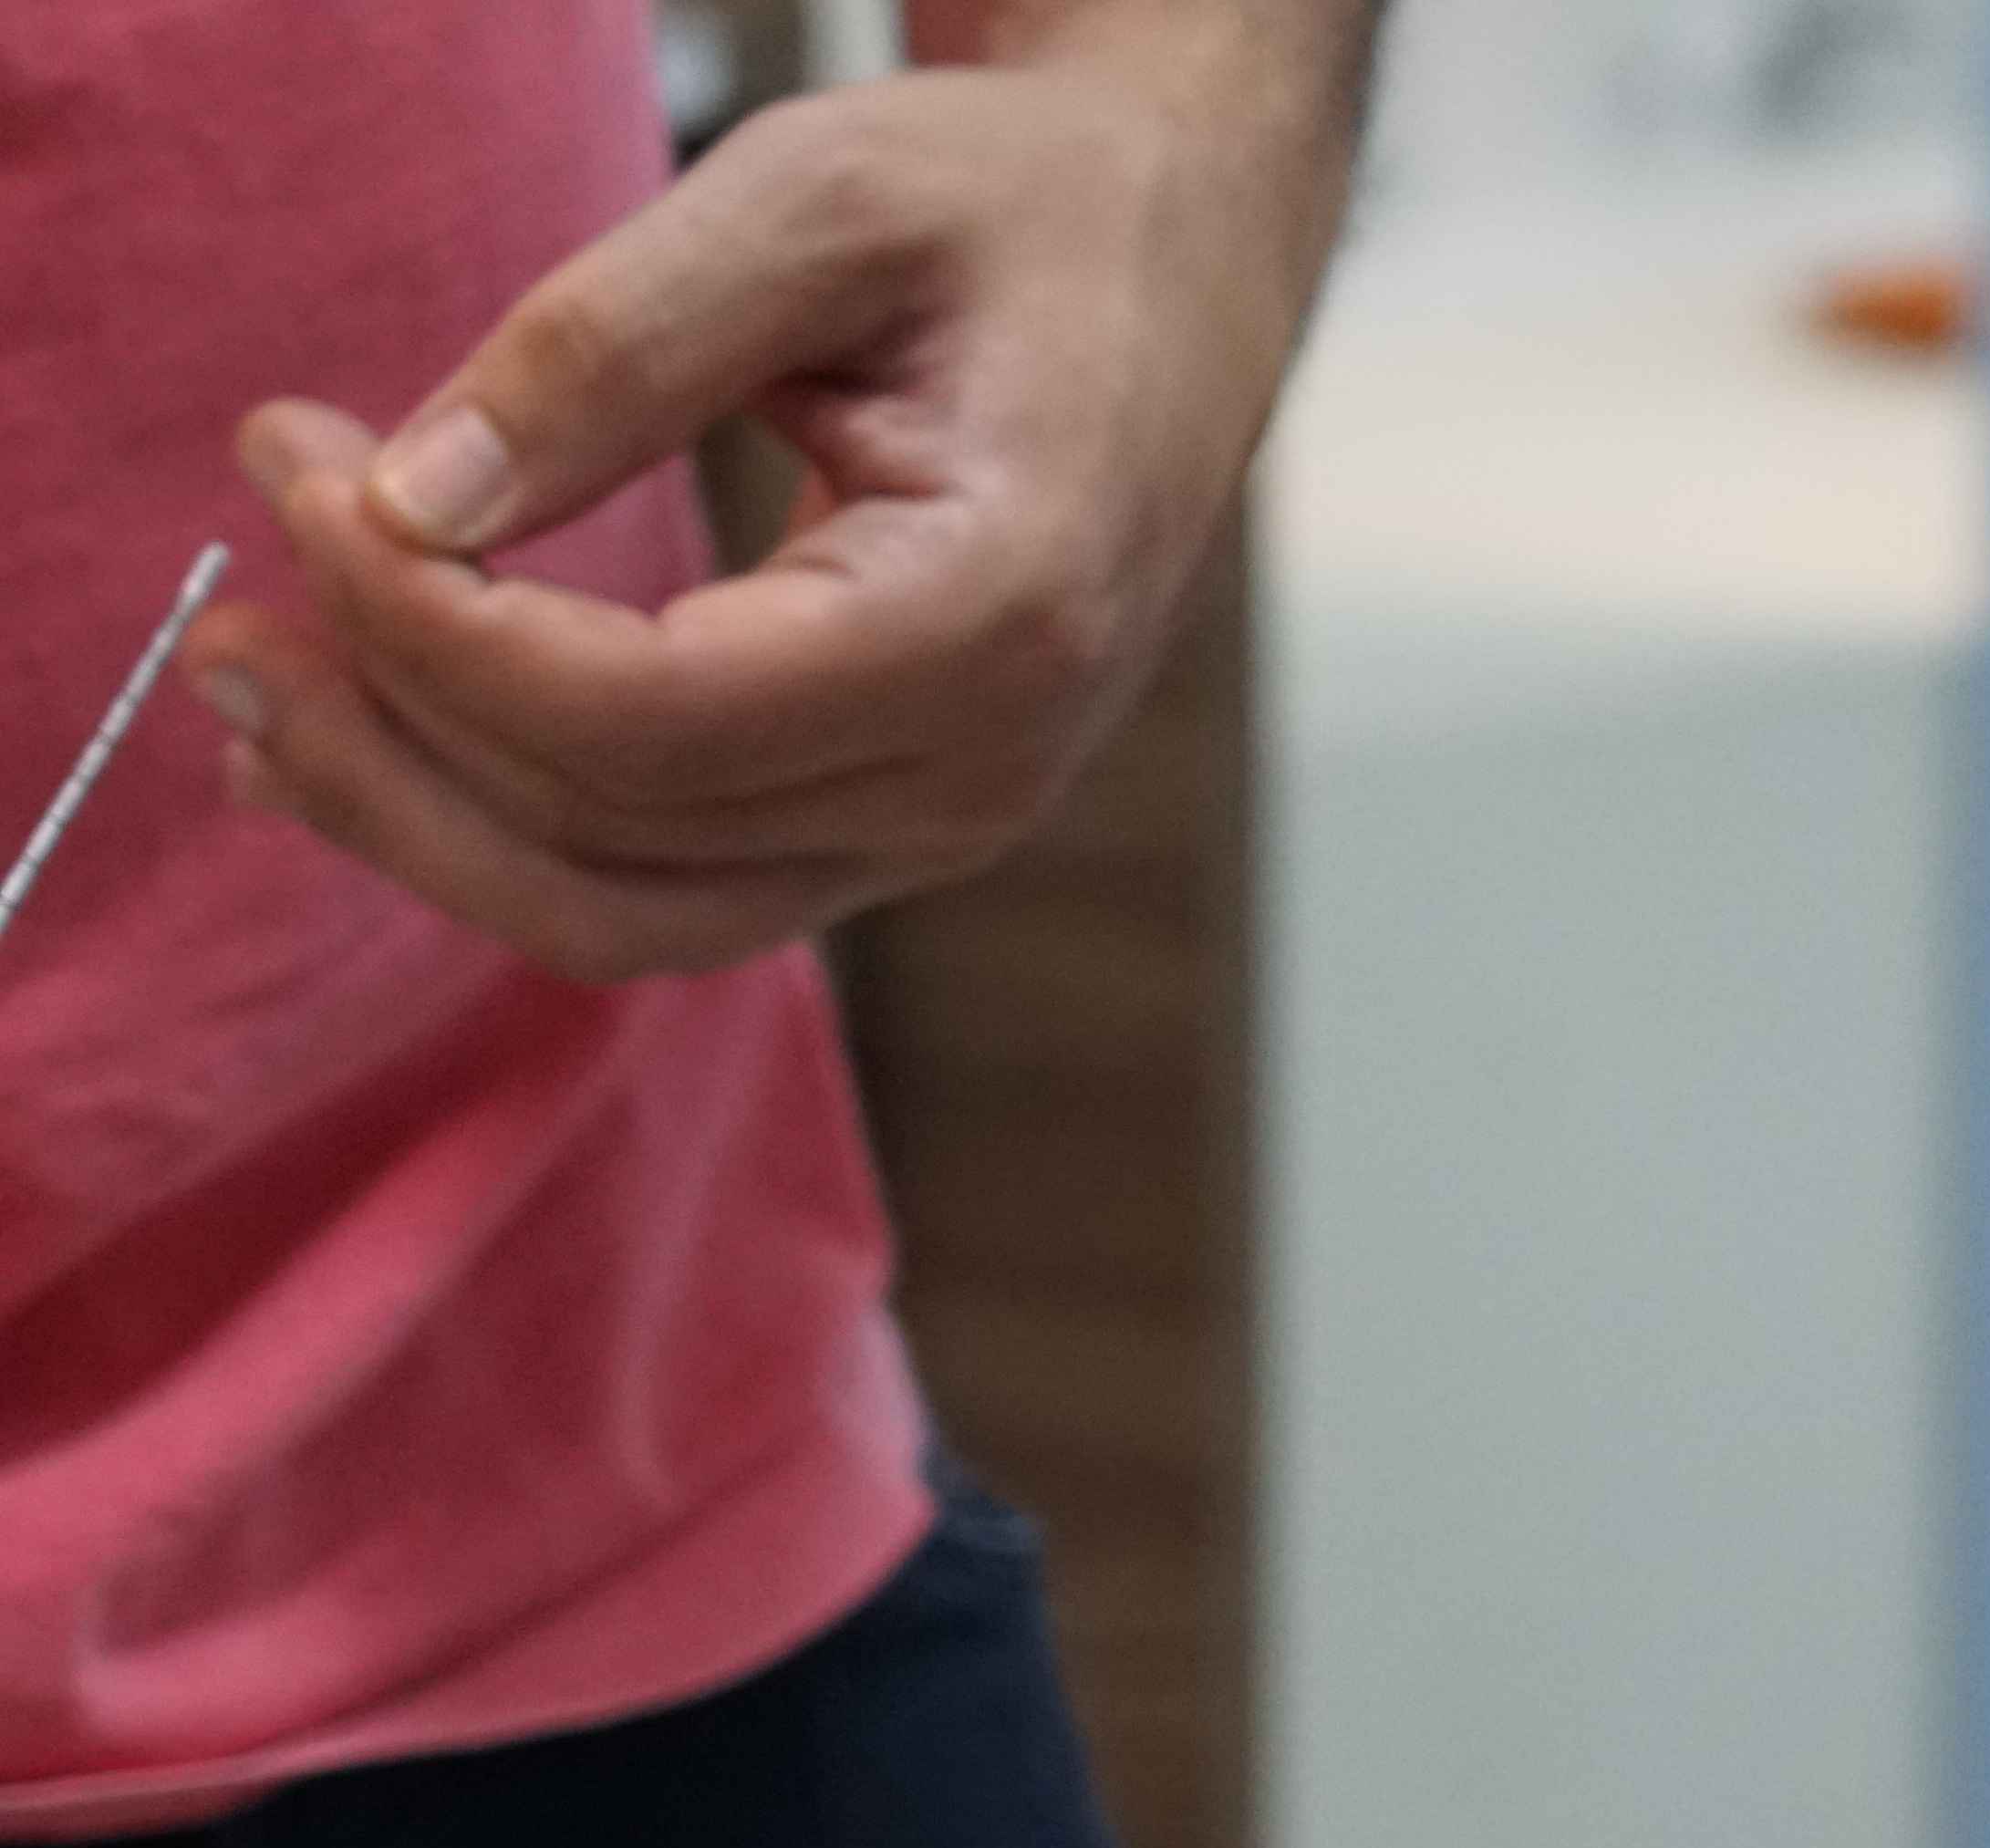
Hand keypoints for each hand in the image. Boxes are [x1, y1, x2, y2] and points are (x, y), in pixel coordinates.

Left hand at [187, 25, 1354, 981]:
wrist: (1174, 265)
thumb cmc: (1021, 213)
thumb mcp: (817, 199)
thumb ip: (612, 343)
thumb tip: (412, 500)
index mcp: (994, 615)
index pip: (646, 720)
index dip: (430, 628)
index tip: (295, 471)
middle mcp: (985, 768)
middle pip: (617, 842)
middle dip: (388, 729)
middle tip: (226, 599)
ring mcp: (946, 820)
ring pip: (631, 915)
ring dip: (419, 825)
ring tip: (258, 695)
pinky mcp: (891, 819)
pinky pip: (672, 891)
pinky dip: (504, 839)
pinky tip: (377, 751)